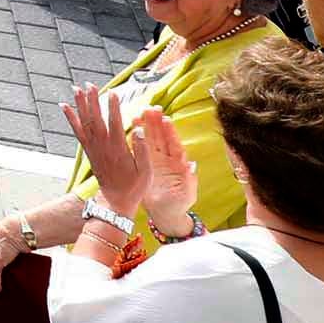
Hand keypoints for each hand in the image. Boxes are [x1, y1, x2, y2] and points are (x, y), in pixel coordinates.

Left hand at [61, 82, 144, 205]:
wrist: (115, 201)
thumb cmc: (134, 187)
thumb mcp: (146, 171)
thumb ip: (142, 150)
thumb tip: (140, 129)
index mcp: (119, 149)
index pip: (115, 123)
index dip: (114, 107)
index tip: (113, 93)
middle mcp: (103, 146)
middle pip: (96, 119)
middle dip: (93, 100)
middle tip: (90, 84)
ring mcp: (94, 148)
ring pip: (85, 123)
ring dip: (80, 105)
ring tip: (76, 89)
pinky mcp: (88, 151)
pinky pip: (77, 132)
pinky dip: (70, 118)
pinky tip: (65, 106)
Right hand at [130, 106, 197, 227]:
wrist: (166, 213)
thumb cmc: (180, 203)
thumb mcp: (187, 193)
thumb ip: (190, 179)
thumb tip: (192, 165)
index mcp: (178, 164)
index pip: (174, 144)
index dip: (170, 132)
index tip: (166, 119)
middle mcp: (166, 159)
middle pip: (161, 137)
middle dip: (157, 123)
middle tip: (151, 109)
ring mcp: (155, 160)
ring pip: (150, 140)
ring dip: (146, 126)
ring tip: (140, 113)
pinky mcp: (144, 164)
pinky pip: (139, 149)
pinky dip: (136, 138)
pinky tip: (131, 128)